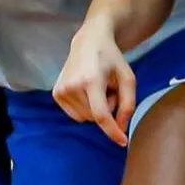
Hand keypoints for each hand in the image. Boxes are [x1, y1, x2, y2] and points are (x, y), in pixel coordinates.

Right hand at [53, 25, 136, 146]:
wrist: (89, 42)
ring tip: (98, 88)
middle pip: (95, 117)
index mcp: (91, 80)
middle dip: (107, 109)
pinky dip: (86, 108)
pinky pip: (76, 115)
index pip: (101, 114)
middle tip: (110, 90)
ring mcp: (61, 90)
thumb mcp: (128, 78)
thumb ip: (128, 104)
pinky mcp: (56, 93)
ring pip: (86, 118)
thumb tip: (120, 128)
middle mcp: (72, 86)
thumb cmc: (111, 59)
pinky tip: (87, 90)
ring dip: (96, 109)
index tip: (123, 142)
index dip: (112, 131)